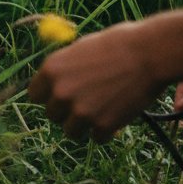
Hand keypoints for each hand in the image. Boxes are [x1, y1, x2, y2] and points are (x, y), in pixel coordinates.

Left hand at [26, 22, 164, 142]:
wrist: (148, 53)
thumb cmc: (116, 46)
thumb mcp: (79, 51)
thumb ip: (63, 71)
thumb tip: (52, 88)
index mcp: (51, 69)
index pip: (35, 96)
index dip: (49, 96)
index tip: (62, 96)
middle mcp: (60, 92)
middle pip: (52, 115)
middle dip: (67, 111)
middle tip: (87, 101)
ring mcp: (80, 111)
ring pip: (71, 131)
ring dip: (84, 124)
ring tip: (102, 108)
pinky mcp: (102, 125)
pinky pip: (96, 138)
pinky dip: (106, 130)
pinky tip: (116, 113)